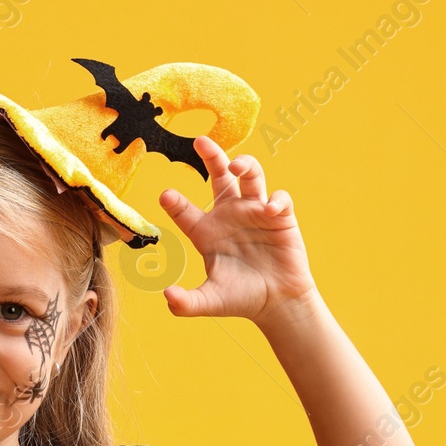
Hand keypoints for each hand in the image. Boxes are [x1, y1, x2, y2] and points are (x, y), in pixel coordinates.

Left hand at [156, 137, 315, 326]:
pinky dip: (276, 201)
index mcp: (206, 232)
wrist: (276, 303)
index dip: (175, 203)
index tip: (165, 196)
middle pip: (218, 177)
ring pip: (250, 176)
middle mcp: (228, 215)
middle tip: (201, 142)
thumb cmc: (240, 298)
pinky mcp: (280, 218)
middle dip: (212, 157)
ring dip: (245, 165)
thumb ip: (186, 303)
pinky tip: (270, 210)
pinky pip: (279, 199)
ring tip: (237, 166)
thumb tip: (167, 297)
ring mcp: (254, 213)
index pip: (185, 212)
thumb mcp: (209, 302)